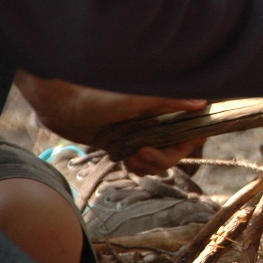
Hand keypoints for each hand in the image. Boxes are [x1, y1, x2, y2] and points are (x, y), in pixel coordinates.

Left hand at [14, 72, 206, 174]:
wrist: (60, 106)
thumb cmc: (96, 96)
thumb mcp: (134, 100)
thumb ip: (168, 101)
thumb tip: (202, 101)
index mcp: (161, 107)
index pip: (191, 128)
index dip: (189, 141)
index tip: (179, 146)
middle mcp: (155, 120)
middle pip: (175, 149)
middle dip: (162, 158)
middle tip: (141, 155)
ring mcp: (140, 134)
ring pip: (158, 159)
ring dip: (148, 165)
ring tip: (131, 159)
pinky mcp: (125, 144)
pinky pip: (141, 163)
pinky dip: (136, 166)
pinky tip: (124, 159)